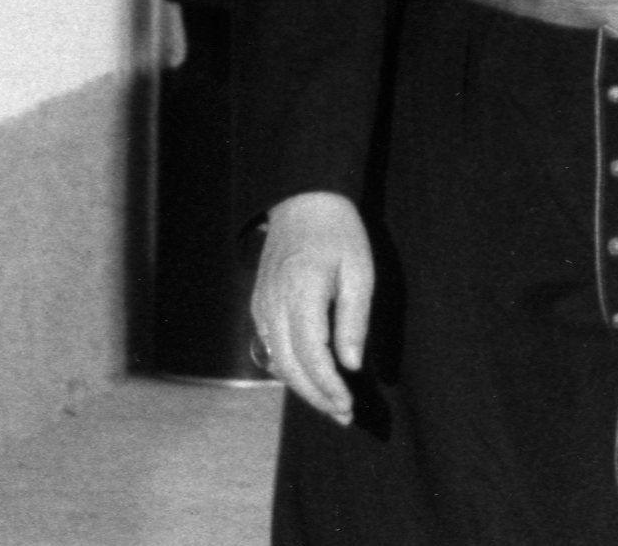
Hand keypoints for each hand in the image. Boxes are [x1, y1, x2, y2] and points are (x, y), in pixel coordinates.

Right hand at [252, 191, 373, 425]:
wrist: (302, 201)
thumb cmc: (338, 233)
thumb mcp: (359, 271)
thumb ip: (354, 319)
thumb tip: (351, 365)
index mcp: (302, 294)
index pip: (311, 356)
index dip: (328, 387)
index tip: (348, 406)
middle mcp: (274, 304)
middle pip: (290, 366)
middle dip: (316, 397)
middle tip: (343, 416)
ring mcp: (262, 305)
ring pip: (277, 361)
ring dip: (302, 387)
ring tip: (330, 404)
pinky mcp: (259, 304)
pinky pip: (270, 346)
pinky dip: (288, 368)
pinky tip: (310, 377)